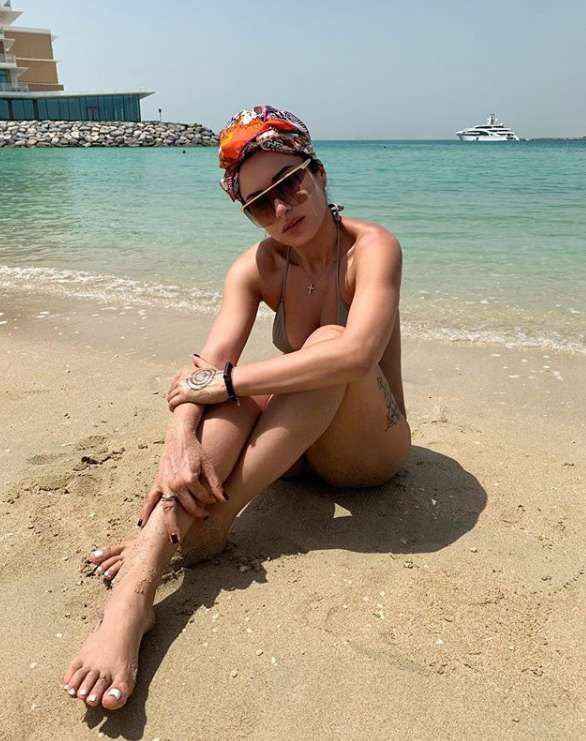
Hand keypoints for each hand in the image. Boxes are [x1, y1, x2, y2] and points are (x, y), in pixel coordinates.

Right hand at [138, 422, 226, 542]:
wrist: (179, 438)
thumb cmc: (196, 450)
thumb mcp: (209, 465)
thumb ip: (216, 483)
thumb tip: (223, 499)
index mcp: (190, 479)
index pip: (202, 497)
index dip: (210, 501)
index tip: (213, 501)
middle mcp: (176, 484)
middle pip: (187, 506)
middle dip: (197, 513)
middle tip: (205, 516)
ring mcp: (165, 484)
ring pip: (168, 509)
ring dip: (170, 525)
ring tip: (174, 540)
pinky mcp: (157, 482)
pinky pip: (150, 500)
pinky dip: (145, 513)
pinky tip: (141, 525)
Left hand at [167, 355, 228, 410]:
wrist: (224, 384)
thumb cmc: (219, 377)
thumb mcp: (208, 367)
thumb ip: (199, 362)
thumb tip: (193, 357)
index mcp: (186, 372)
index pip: (175, 382)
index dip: (175, 389)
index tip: (177, 395)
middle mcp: (182, 378)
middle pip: (171, 390)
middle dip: (172, 397)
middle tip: (174, 403)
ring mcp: (183, 387)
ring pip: (170, 397)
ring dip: (171, 403)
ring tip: (173, 408)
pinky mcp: (185, 396)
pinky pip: (173, 403)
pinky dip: (172, 407)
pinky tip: (174, 410)